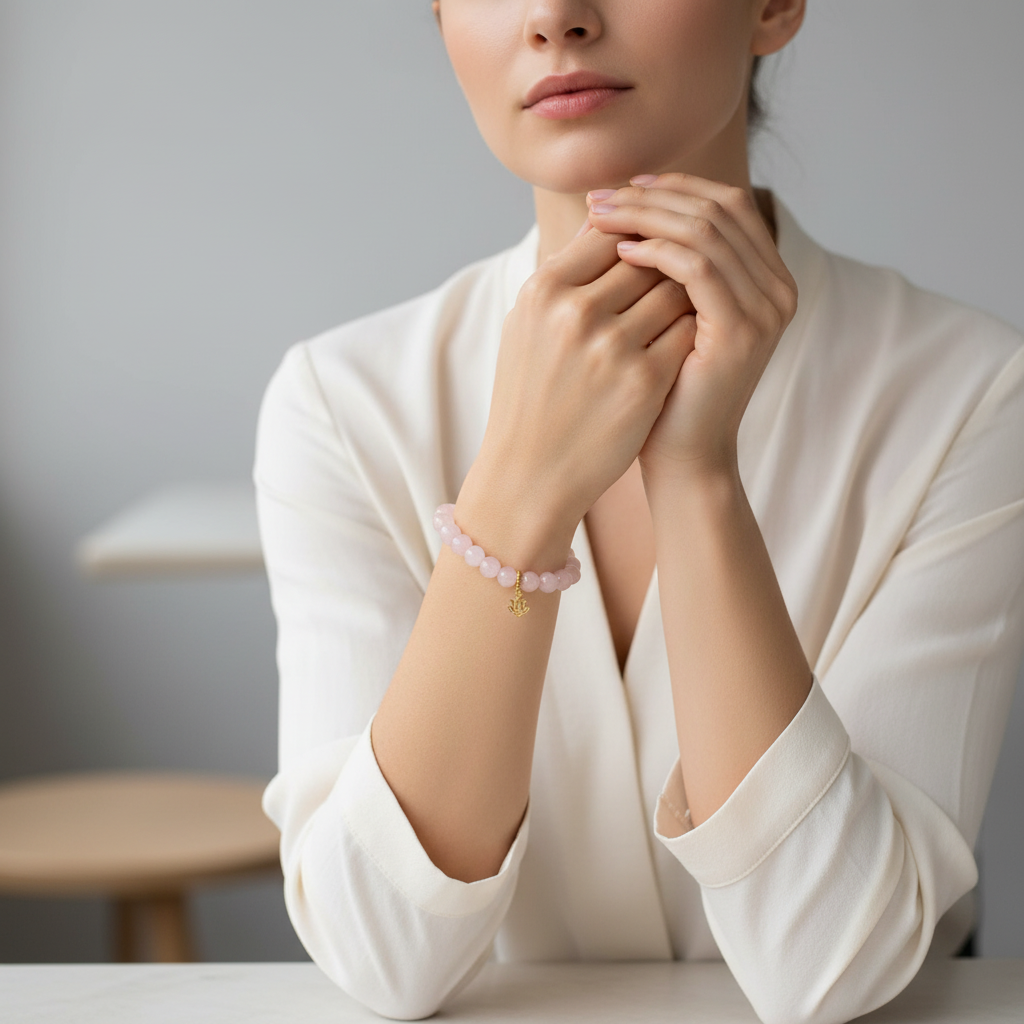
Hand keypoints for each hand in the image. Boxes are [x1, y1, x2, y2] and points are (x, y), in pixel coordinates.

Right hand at [472, 223, 693, 530]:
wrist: (530, 474)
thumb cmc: (529, 396)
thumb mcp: (528, 326)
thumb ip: (563, 273)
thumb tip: (605, 219)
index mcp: (542, 291)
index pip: (607, 231)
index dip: (634, 237)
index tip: (644, 253)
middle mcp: (574, 312)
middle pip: (646, 255)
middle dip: (664, 263)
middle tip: (674, 277)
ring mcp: (611, 347)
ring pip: (674, 289)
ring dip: (685, 294)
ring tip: (684, 308)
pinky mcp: (643, 381)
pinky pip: (686, 331)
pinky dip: (692, 330)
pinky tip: (690, 340)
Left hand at [586, 174, 797, 478]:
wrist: (682, 456)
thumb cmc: (664, 390)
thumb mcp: (667, 315)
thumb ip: (665, 265)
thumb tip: (619, 205)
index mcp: (765, 278)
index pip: (724, 204)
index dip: (672, 187)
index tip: (620, 187)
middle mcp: (776, 288)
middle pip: (718, 207)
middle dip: (653, 195)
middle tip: (600, 197)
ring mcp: (766, 309)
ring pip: (706, 230)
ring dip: (647, 216)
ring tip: (601, 217)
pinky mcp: (743, 331)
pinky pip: (698, 269)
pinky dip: (656, 252)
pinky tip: (620, 254)